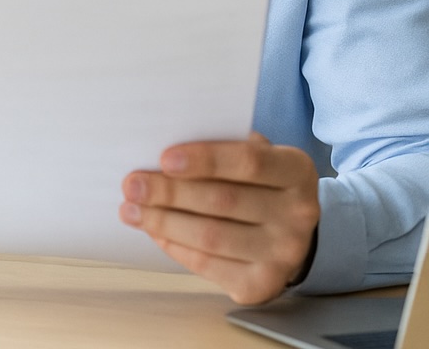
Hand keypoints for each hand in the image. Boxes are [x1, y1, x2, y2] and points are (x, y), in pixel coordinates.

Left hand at [120, 132, 319, 303]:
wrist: (285, 230)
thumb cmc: (254, 181)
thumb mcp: (249, 154)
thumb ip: (216, 147)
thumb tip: (157, 152)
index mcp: (296, 170)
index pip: (250, 161)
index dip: (205, 160)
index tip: (163, 159)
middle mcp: (300, 213)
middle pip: (223, 201)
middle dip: (169, 193)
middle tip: (131, 185)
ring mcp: (286, 252)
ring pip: (211, 237)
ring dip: (162, 222)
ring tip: (130, 209)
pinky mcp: (265, 283)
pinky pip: (208, 264)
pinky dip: (174, 246)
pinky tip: (153, 231)